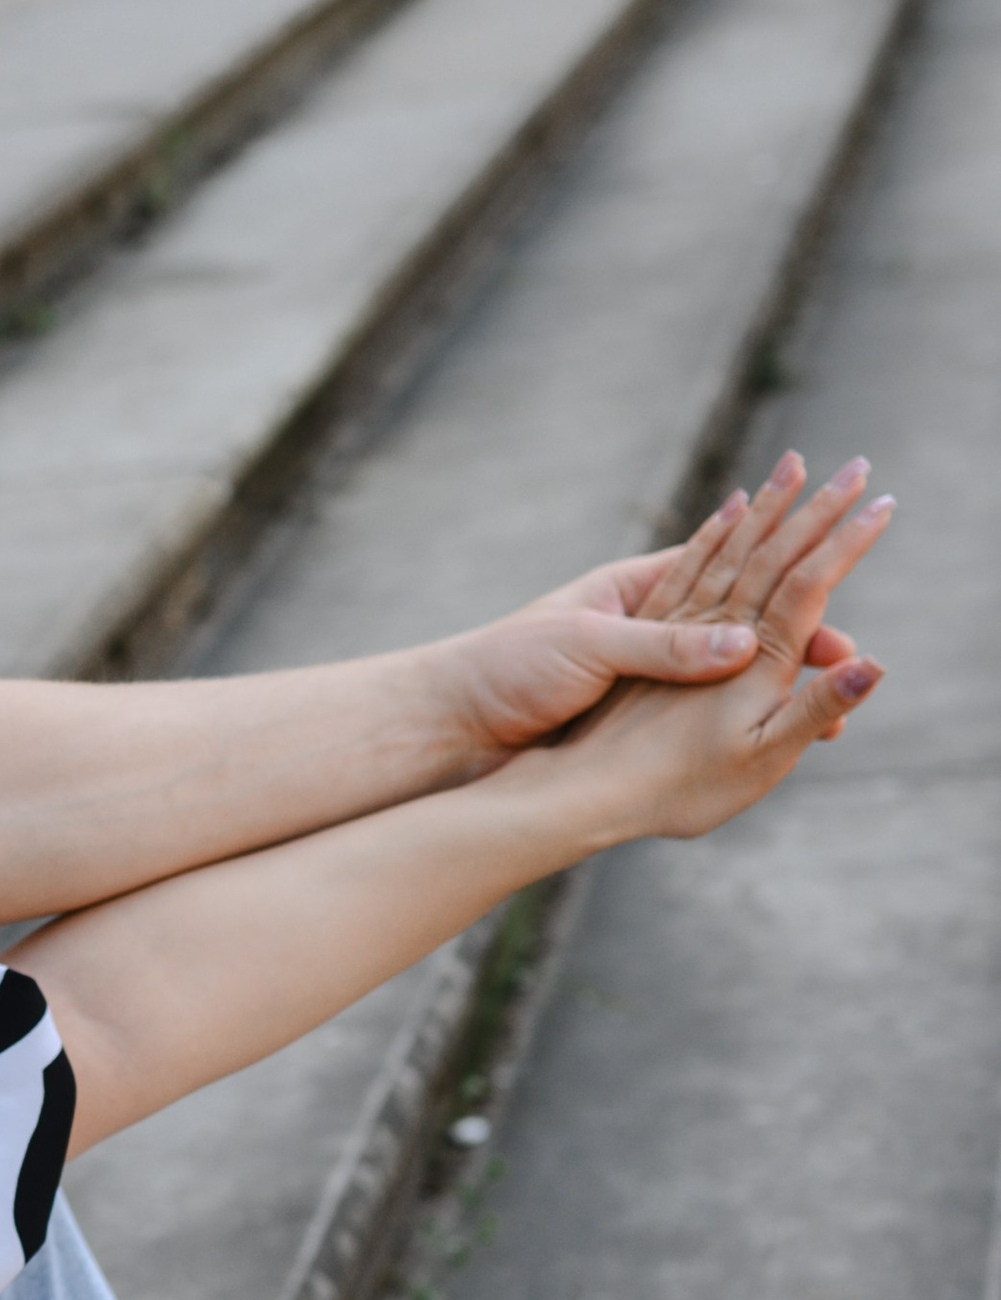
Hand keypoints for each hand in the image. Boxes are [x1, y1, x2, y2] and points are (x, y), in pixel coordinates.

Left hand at [437, 451, 889, 764]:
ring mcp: (639, 668)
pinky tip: (767, 723)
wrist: (448, 722)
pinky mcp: (626, 712)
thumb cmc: (504, 670)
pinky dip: (738, 713)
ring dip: (776, 681)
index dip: (787, 585)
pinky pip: (700, 707)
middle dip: (798, 635)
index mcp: (636, 588)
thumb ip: (662, 647)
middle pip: (743, 619)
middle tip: (852, 661)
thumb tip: (744, 644)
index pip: (734, 576)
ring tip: (827, 703)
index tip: (836, 620)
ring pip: (729, 668)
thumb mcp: (586, 650)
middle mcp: (645, 622)